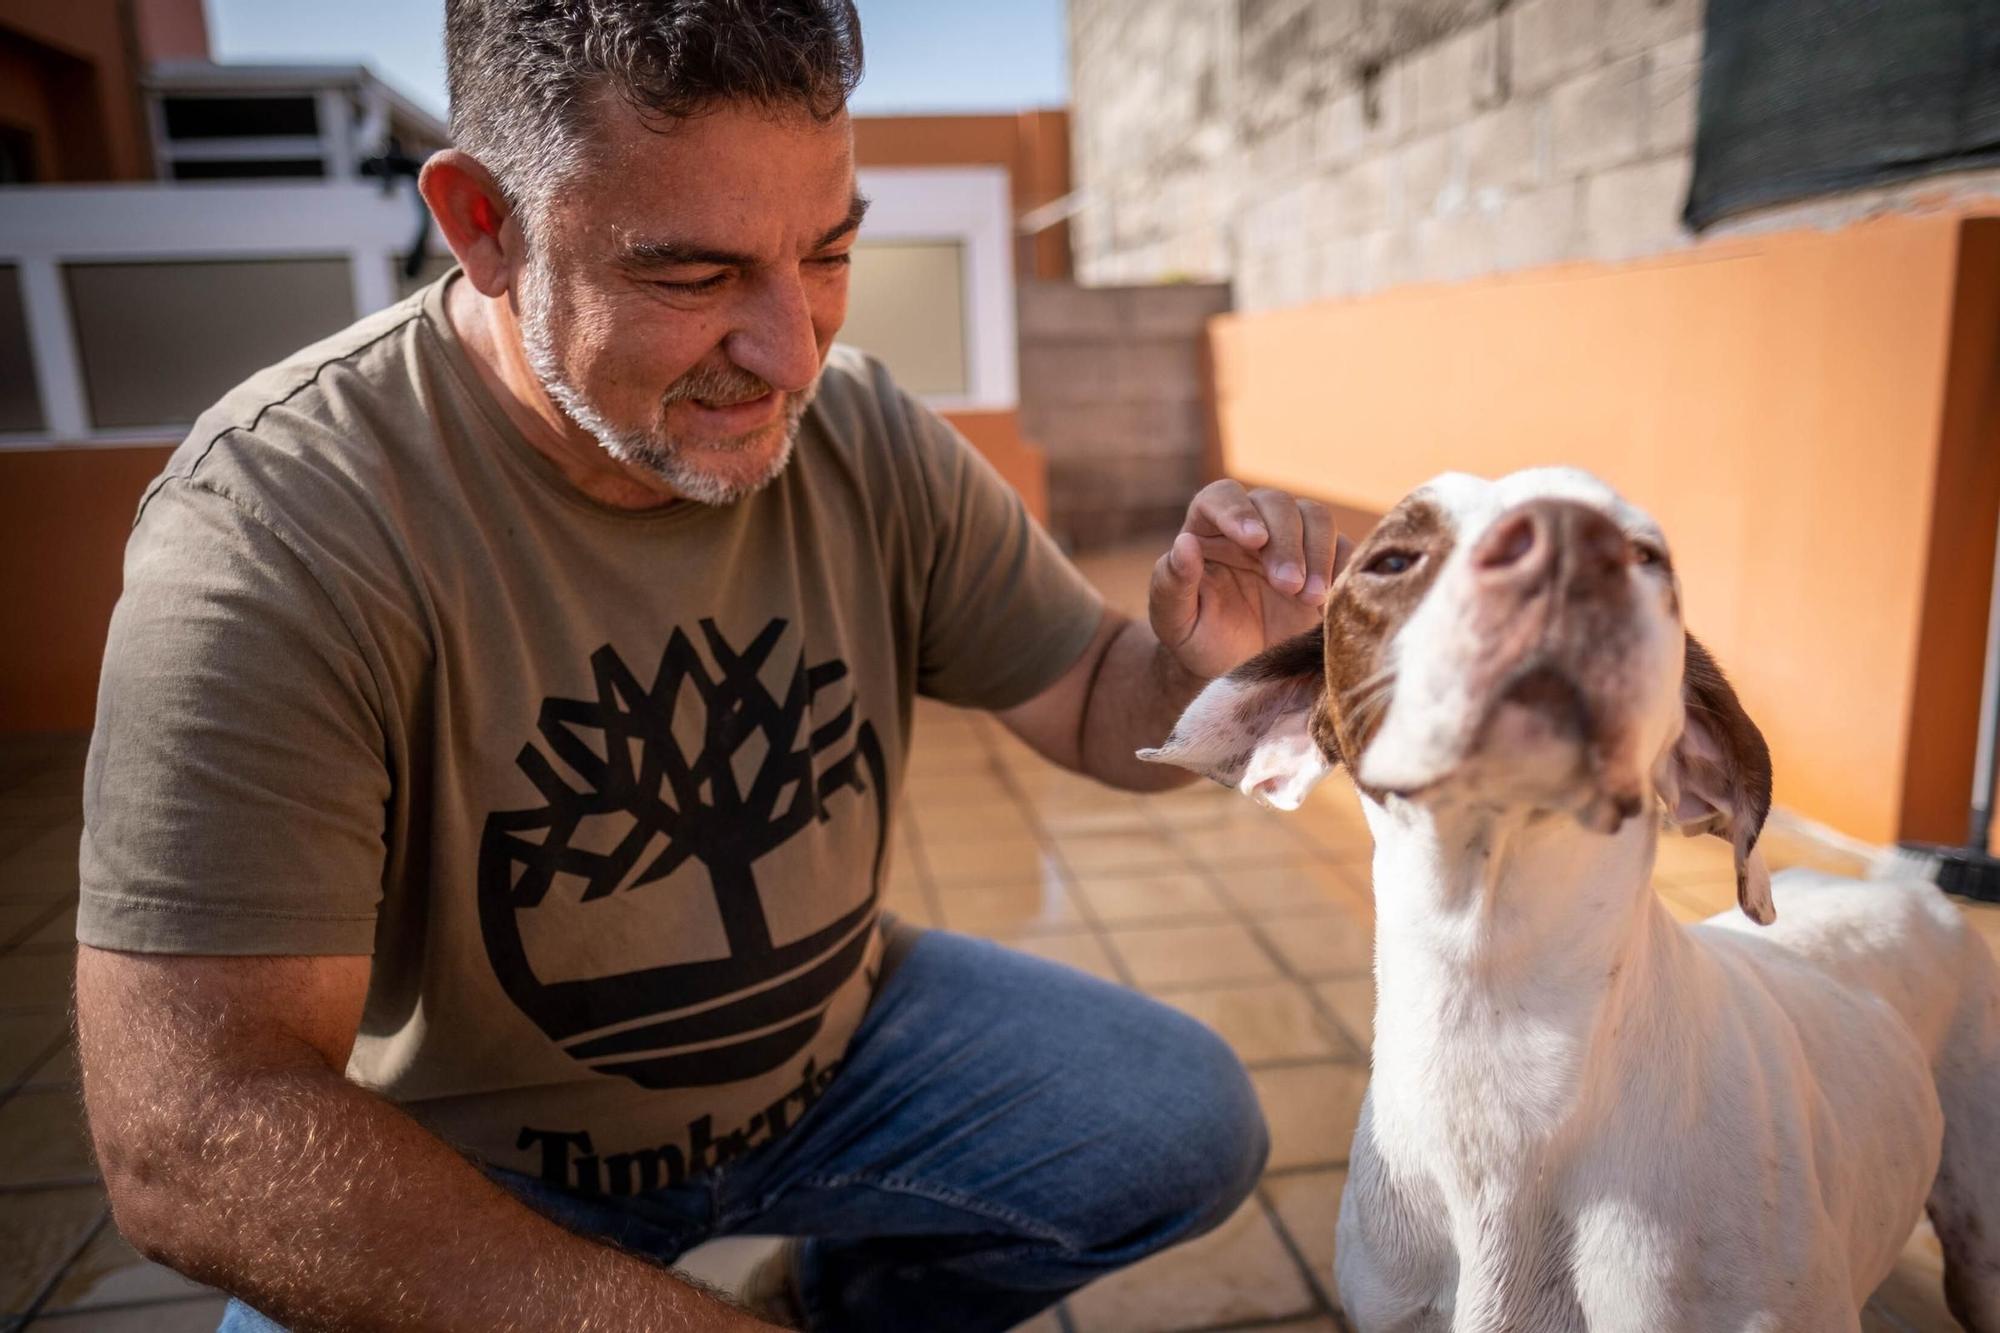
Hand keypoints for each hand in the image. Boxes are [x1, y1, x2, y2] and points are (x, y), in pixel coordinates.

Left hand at [1149, 481, 1351, 679]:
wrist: (1236, 672)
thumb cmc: (1199, 640)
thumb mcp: (1173, 620)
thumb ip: (1172, 582)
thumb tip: (1184, 543)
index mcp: (1209, 529)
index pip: (1222, 496)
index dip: (1237, 510)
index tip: (1254, 539)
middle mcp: (1253, 527)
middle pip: (1277, 503)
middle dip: (1285, 542)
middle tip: (1287, 586)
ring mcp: (1291, 542)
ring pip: (1314, 517)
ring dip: (1318, 552)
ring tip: (1310, 598)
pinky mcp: (1323, 564)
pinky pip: (1344, 548)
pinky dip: (1344, 567)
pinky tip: (1332, 600)